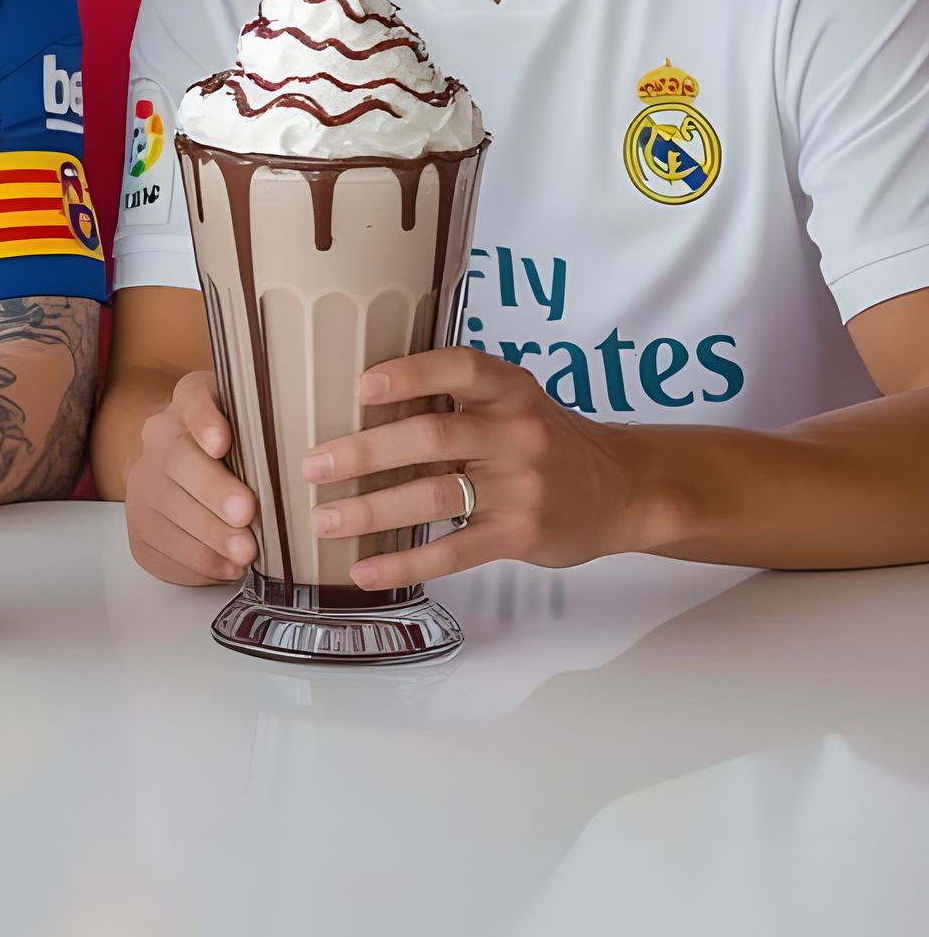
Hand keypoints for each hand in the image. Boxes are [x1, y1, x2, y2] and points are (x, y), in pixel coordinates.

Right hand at [124, 370, 258, 588]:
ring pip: (166, 510)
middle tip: (246, 513)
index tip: (222, 441)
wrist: (187, 475)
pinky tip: (224, 565)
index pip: (193, 399)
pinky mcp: (140, 528)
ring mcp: (143, 485)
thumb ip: (274, 428)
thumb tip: (316, 453)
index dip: (205, 420)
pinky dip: (195, 562)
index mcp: (190, 403)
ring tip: (244, 552)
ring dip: (208, 536)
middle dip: (213, 491)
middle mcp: (159, 439)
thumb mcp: (255, 427)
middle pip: (177, 460)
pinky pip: (159, 547)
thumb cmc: (236, 453)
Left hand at [301, 347, 654, 592]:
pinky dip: (404, 561)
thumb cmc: (548, 440)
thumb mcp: (515, 402)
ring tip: (323, 520)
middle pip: (432, 435)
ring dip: (371, 509)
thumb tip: (361, 403)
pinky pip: (454, 550)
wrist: (622, 489)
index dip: (409, 374)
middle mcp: (516, 431)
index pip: (458, 368)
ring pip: (434, 495)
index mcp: (509, 388)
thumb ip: (457, 399)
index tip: (359, 387)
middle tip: (313, 466)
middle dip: (365, 451)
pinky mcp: (521, 534)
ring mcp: (520, 486)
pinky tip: (365, 569)